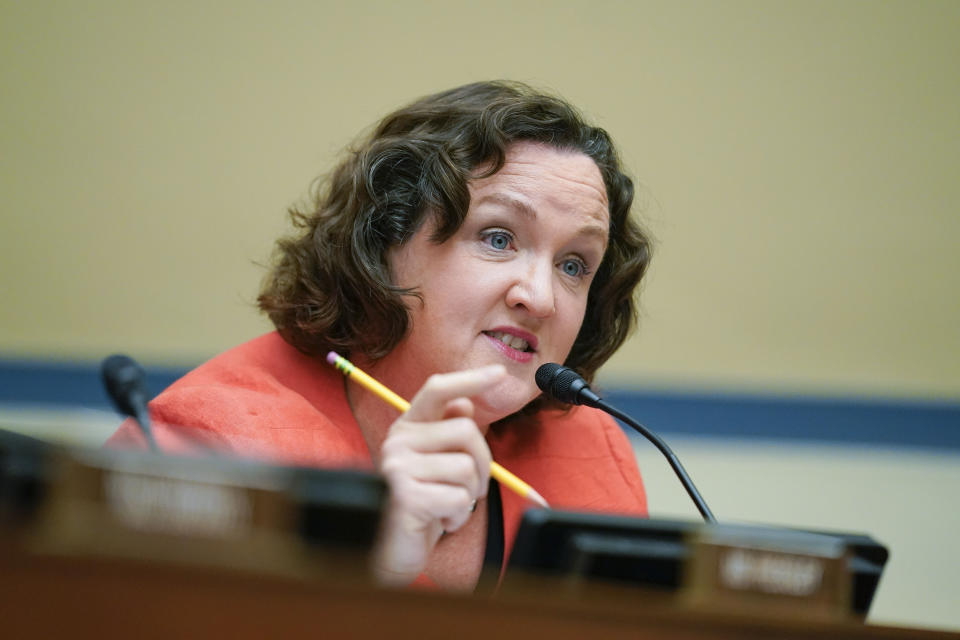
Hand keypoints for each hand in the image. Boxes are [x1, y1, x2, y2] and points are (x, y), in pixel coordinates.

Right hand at [372, 365, 504, 585]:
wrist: (391, 550)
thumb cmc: (421, 503)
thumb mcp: (436, 463)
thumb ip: (448, 433)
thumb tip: (465, 403)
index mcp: (407, 427)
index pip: (437, 389)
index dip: (470, 379)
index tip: (500, 374)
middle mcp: (397, 440)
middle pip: (465, 430)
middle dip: (482, 463)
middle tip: (469, 487)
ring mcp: (398, 467)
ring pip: (466, 468)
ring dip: (469, 496)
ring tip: (447, 507)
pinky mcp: (405, 497)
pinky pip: (458, 499)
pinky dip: (458, 516)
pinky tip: (439, 521)